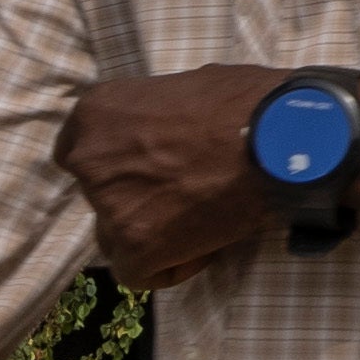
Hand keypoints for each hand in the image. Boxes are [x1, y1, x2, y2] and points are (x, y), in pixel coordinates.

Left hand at [60, 65, 359, 288]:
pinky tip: (203, 246)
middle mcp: (89, 158)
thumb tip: (168, 134)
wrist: (281, 138)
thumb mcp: (186, 86)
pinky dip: (169, 266)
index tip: (147, 170)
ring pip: (115, 236)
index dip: (115, 164)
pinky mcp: (135, 246)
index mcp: (95, 113)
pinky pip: (137, 273)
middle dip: (135, 198)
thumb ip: (156, 115)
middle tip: (182, 194)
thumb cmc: (245, 102)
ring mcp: (108, 205)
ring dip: (150, 233)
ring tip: (199, 221)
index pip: (78, 151)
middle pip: (99, 194)